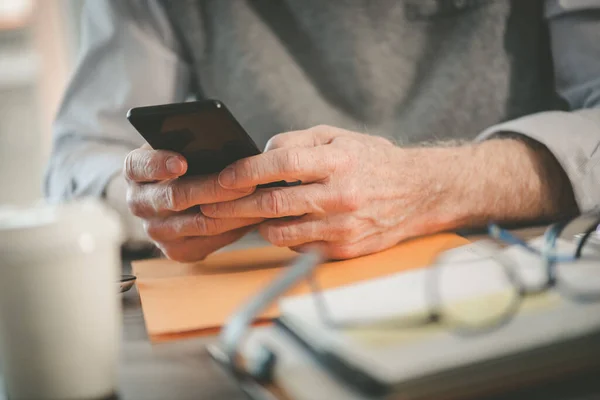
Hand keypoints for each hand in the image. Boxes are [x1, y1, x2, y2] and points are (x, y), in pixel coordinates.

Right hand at [124, 144, 262, 261]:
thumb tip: (224, 145)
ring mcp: (154, 230)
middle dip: (214, 189)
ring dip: (233, 212)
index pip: (140, 166)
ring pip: (198, 223)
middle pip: (176, 197)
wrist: (172, 197)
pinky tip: (253, 216)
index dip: (159, 164)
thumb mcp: (180, 147)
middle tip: (246, 182)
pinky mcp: (174, 250)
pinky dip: (234, 229)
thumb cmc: (184, 163)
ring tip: (259, 199)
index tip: (182, 162)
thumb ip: (192, 145)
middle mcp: (138, 203)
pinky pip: (208, 242)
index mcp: (134, 171)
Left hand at [200, 125, 450, 258]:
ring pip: (282, 231)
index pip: (281, 164)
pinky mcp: (344, 248)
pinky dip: (282, 237)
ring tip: (244, 215)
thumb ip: (297, 142)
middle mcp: (341, 195)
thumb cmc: (372, 161)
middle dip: (234, 205)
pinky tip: (279, 226)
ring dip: (256, 224)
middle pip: (274, 203)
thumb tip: (260, 155)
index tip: (224, 178)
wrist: (417, 192)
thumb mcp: (338, 138)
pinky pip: (299, 247)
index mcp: (338, 161)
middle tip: (210, 205)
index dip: (246, 172)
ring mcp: (343, 226)